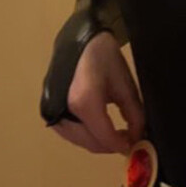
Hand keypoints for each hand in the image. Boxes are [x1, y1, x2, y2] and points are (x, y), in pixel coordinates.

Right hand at [48, 31, 146, 155]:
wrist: (79, 40)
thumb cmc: (103, 57)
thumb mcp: (125, 86)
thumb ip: (135, 116)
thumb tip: (137, 138)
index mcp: (83, 101)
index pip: (105, 137)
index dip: (122, 145)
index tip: (136, 145)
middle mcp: (63, 110)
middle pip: (91, 143)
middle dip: (111, 146)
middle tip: (128, 139)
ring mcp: (51, 111)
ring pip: (79, 141)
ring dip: (98, 142)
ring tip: (115, 133)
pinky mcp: (47, 109)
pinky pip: (69, 132)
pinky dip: (85, 135)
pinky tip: (99, 128)